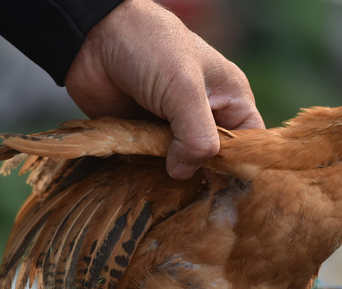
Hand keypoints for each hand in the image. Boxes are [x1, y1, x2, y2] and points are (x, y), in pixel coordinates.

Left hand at [64, 0, 263, 178]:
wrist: (92, 37)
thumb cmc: (149, 46)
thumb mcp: (184, 88)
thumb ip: (197, 136)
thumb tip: (185, 173)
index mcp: (229, 97)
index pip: (249, 142)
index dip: (242, 166)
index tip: (227, 190)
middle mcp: (205, 114)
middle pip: (215, 160)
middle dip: (205, 178)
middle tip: (195, 199)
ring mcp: (173, 126)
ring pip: (183, 165)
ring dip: (172, 178)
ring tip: (167, 194)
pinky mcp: (144, 135)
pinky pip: (152, 163)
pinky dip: (147, 172)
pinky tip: (144, 182)